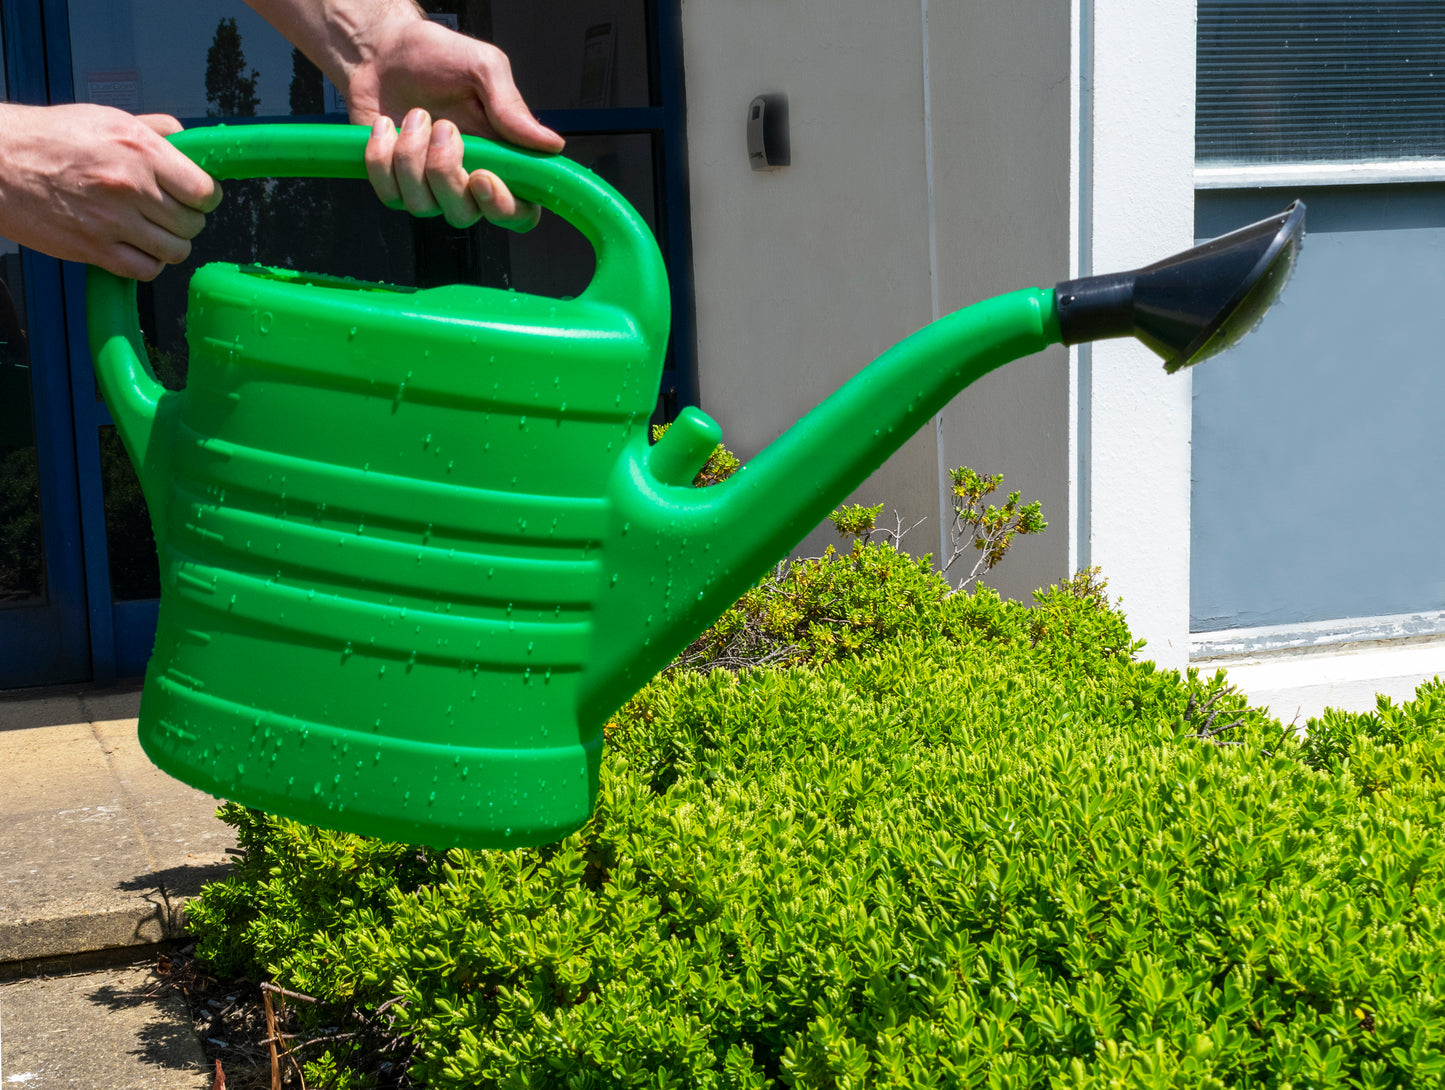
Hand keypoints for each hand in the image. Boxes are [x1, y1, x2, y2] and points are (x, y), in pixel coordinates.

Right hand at [0, 103, 219, 279]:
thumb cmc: (47, 138)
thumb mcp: (106, 118)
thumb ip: (154, 130)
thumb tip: (187, 139)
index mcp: (139, 149)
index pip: (204, 191)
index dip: (206, 197)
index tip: (198, 197)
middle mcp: (130, 185)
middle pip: (193, 223)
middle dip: (187, 220)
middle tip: (169, 212)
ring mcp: (112, 221)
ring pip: (175, 251)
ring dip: (170, 244)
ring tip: (152, 230)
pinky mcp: (93, 249)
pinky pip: (146, 270)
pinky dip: (148, 264)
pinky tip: (136, 247)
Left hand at [345, 18, 563, 230]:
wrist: (383, 52)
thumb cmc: (437, 57)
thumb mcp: (483, 68)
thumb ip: (512, 109)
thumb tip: (551, 145)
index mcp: (502, 161)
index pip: (519, 213)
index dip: (504, 208)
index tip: (482, 177)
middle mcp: (468, 182)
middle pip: (465, 215)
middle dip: (445, 172)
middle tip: (443, 126)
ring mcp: (430, 188)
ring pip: (423, 206)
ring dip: (411, 156)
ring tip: (415, 115)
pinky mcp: (394, 185)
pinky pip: (390, 194)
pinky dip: (382, 155)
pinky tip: (387, 126)